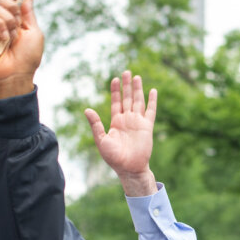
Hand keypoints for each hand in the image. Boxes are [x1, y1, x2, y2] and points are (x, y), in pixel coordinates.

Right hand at [0, 0, 44, 97]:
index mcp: (18, 20)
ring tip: (12, 38)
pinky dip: (1, 28)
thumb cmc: (28, 57)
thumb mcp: (35, 33)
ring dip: (9, 22)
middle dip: (12, 7)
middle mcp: (5, 21)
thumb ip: (29, 15)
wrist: (16, 73)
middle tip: (17, 21)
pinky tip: (4, 41)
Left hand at [85, 70, 157, 196]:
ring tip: (137, 77)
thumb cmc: (114, 158)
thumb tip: (87, 110)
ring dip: (137, 89)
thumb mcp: (101, 140)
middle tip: (127, 72)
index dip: (115, 91)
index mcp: (116, 122)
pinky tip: (152, 91)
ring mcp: (138, 122)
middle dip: (127, 85)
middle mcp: (127, 120)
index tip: (115, 79)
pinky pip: (151, 111)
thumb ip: (96, 125)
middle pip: (127, 98)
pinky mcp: (147, 126)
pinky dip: (152, 101)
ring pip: (138, 101)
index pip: (116, 102)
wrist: (129, 168)